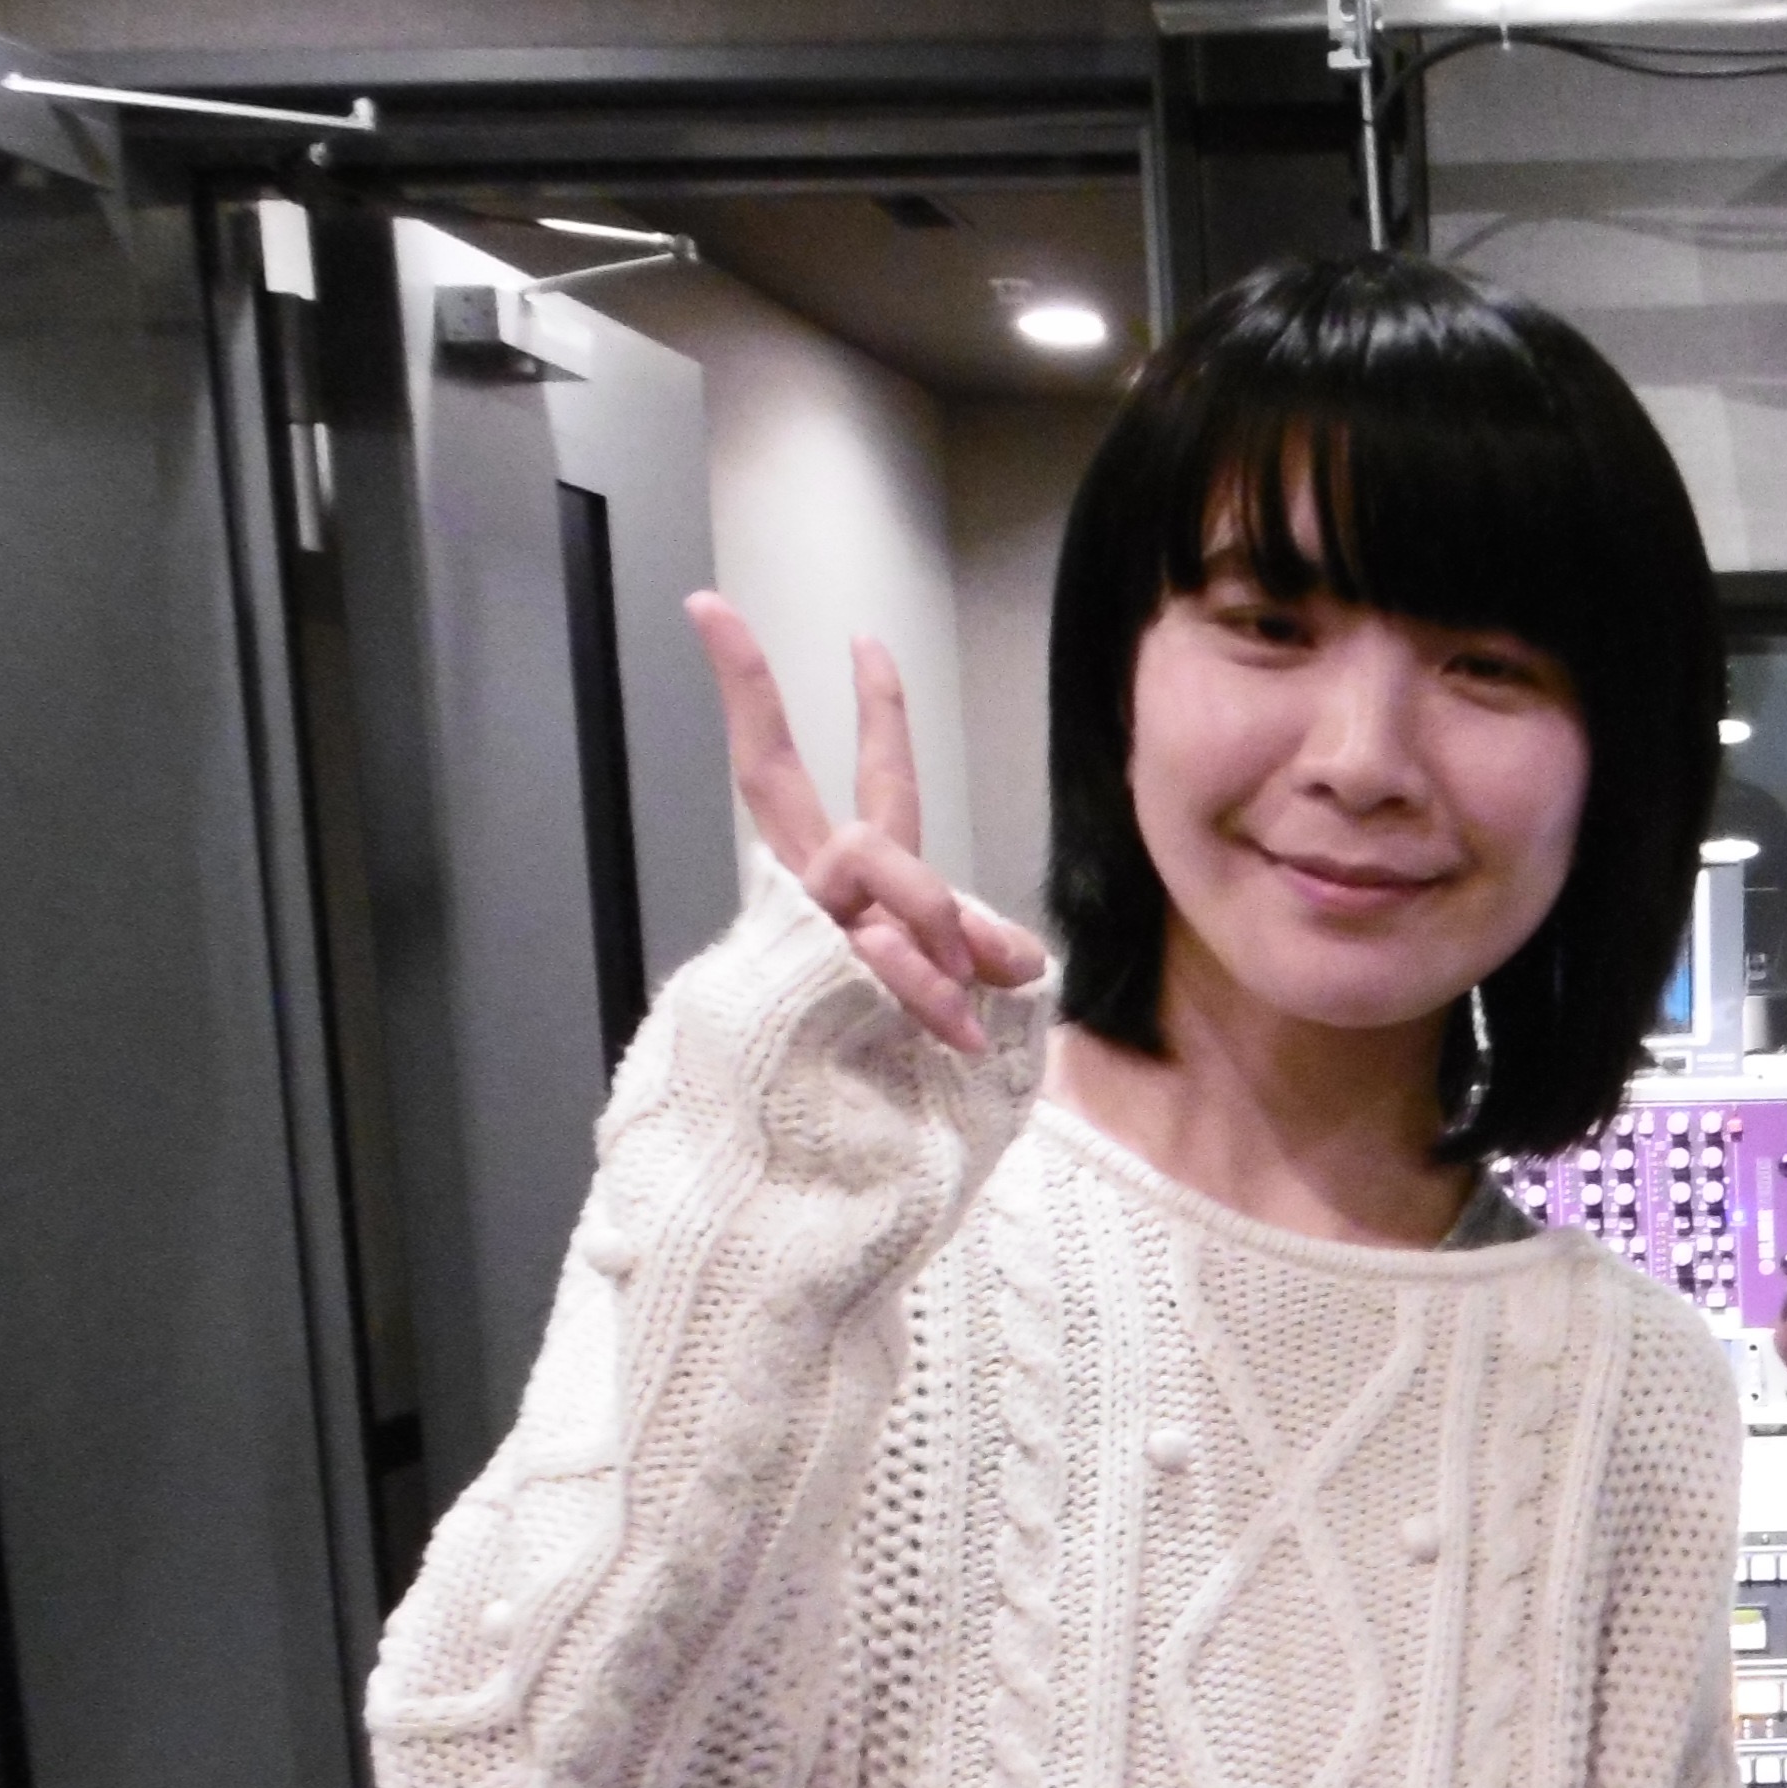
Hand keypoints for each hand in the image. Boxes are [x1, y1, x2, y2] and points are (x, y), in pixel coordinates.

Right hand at [688, 593, 1045, 1056]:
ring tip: (960, 1011)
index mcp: (843, 884)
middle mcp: (809, 893)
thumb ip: (974, 953)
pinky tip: (953, 1030)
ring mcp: (802, 929)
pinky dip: (929, 987)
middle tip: (775, 624)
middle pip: (781, 776)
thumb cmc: (882, 1074)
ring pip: (877, 860)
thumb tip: (1019, 955)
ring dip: (931, 919)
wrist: (821, 1162)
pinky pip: (887, 950)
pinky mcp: (806, 974)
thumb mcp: (947, 996)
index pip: (842, 780)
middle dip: (767, 700)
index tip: (832, 630)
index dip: (844, 708)